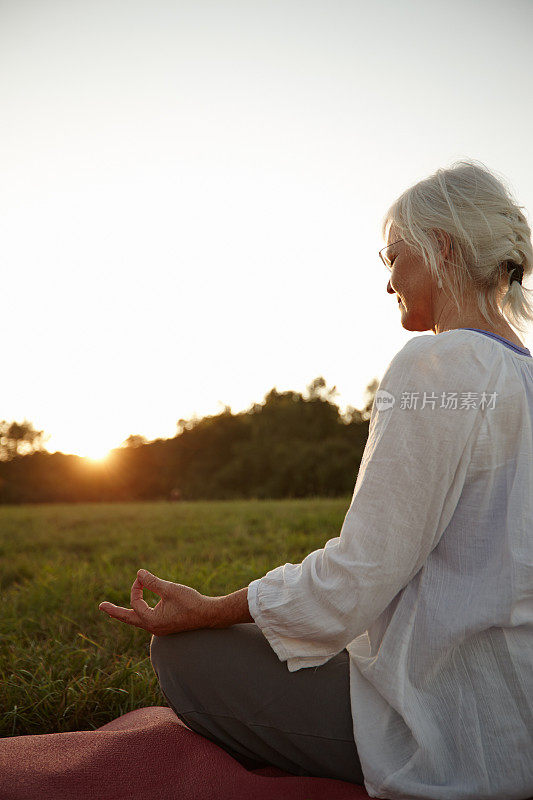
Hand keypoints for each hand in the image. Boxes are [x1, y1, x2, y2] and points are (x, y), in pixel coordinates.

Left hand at [99, 569, 213, 634]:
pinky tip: (141, 607)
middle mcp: (153, 627)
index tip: (142, 577)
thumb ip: (152, 582)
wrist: (209, 614)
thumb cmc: (190, 602)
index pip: (135, 602)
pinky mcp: (165, 626)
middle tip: (101, 606)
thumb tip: (138, 573)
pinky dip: (140, 612)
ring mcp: (159, 628)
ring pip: (137, 620)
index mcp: (151, 621)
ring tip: (113, 609)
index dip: (137, 587)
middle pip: (128, 619)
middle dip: (115, 611)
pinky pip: (147, 619)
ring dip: (128, 612)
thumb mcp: (169, 589)